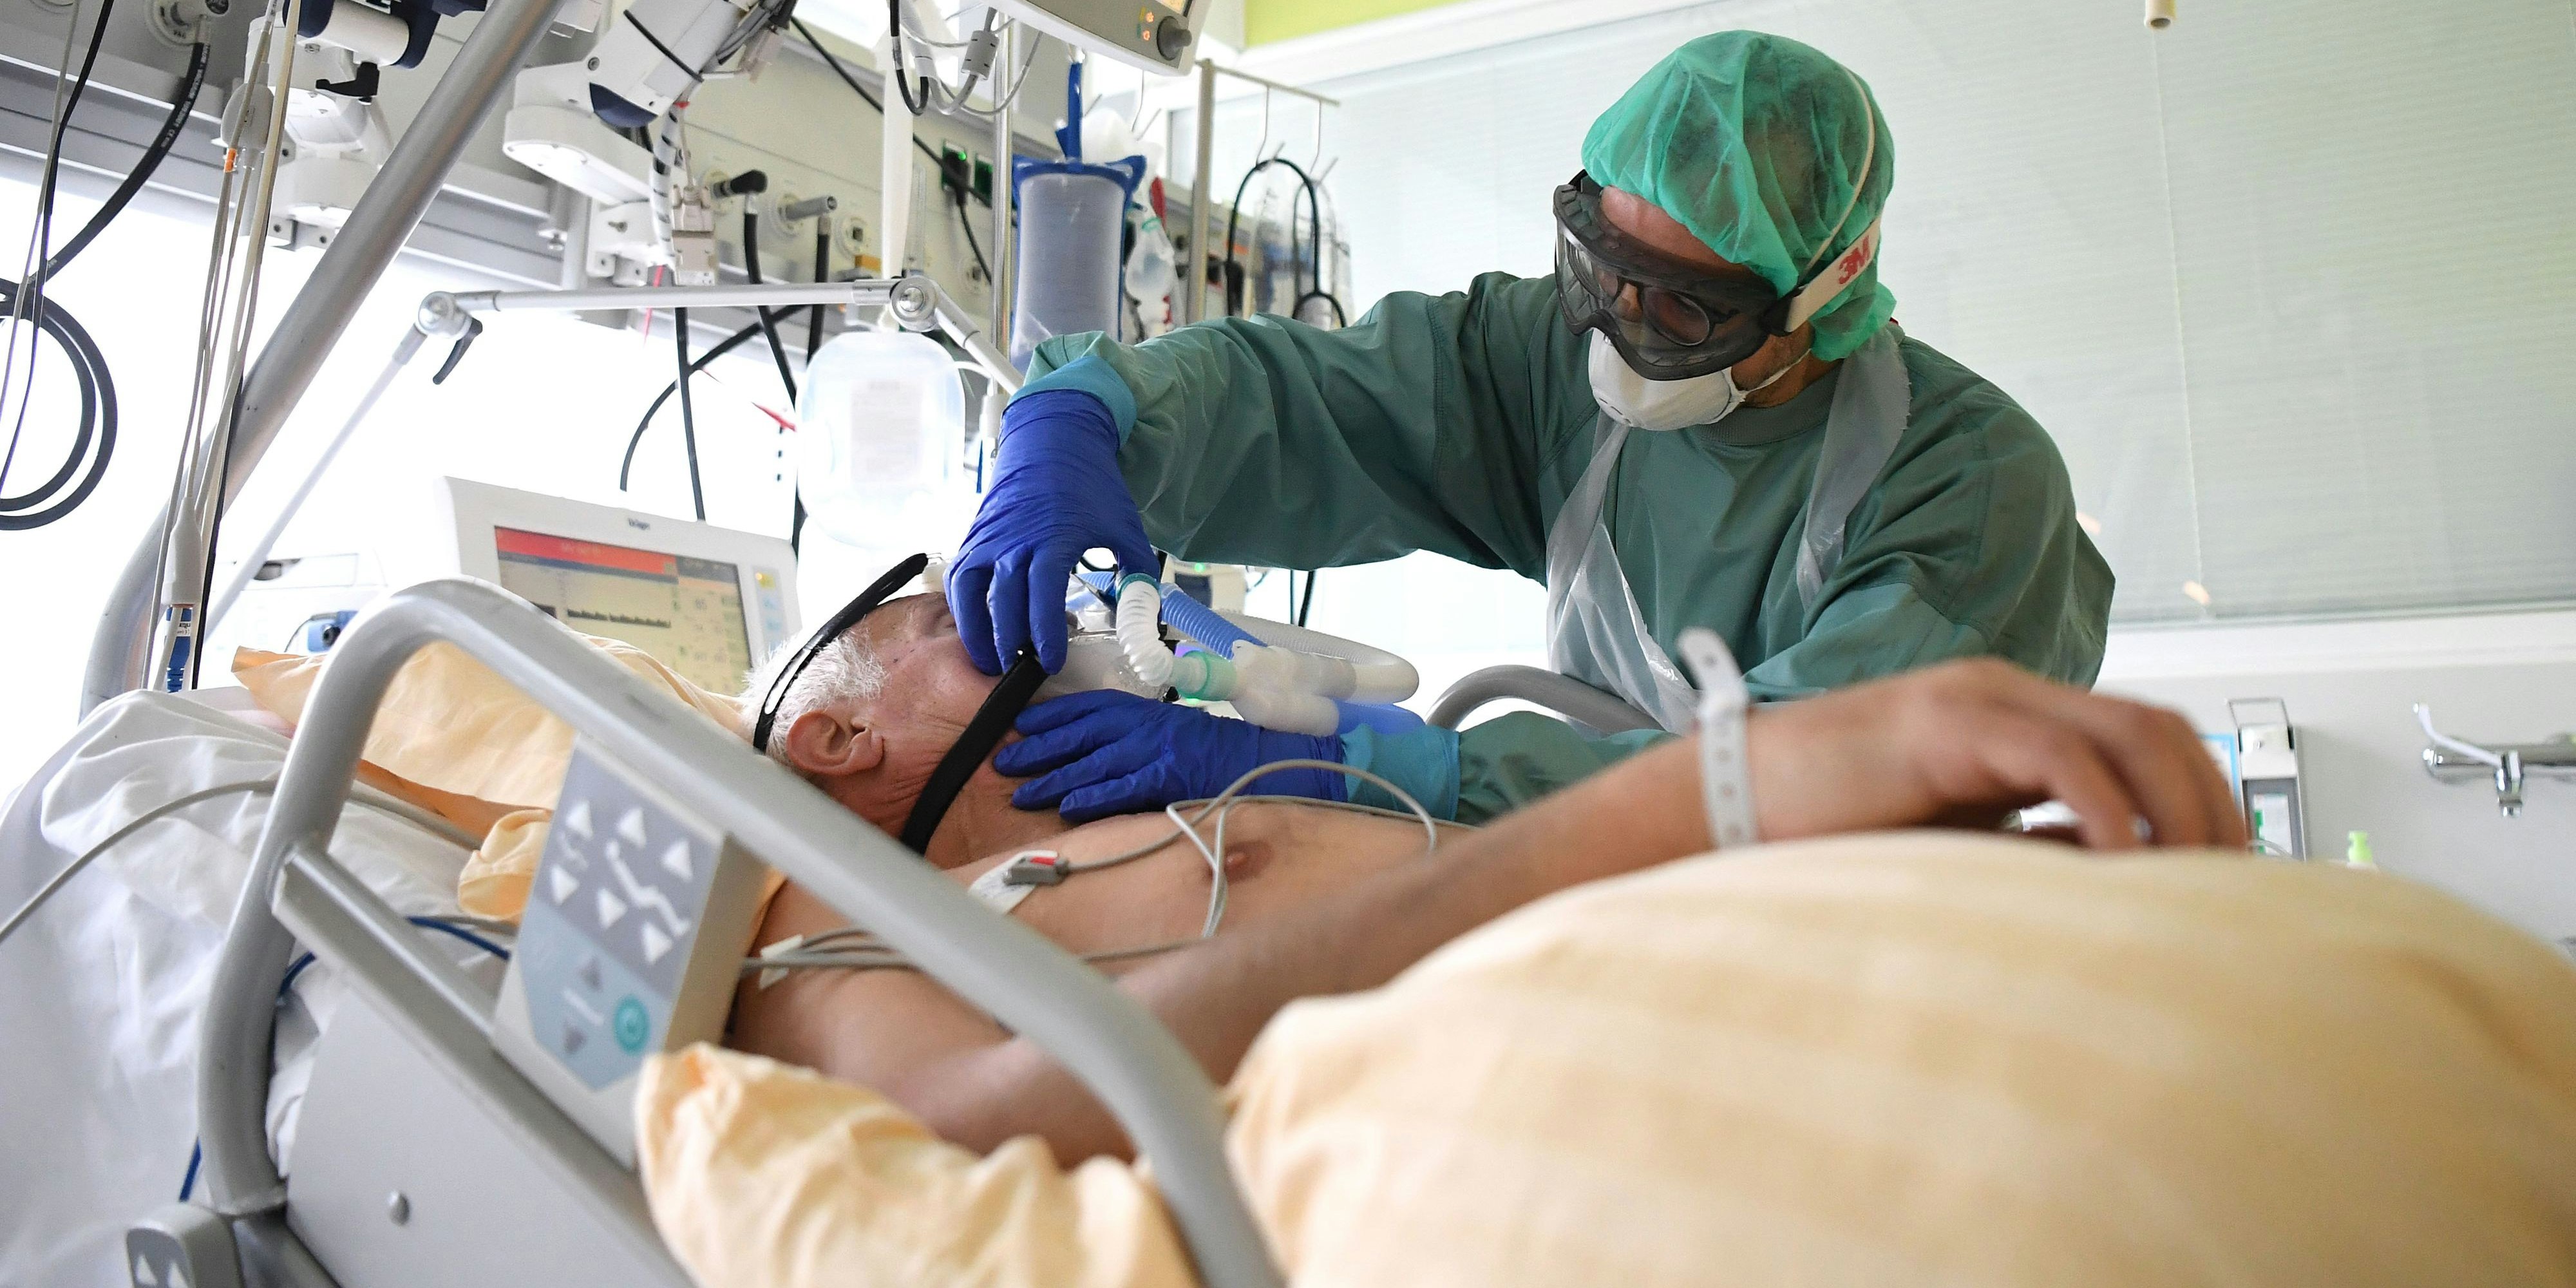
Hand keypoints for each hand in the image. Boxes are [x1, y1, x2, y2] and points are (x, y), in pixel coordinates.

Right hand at [947, 389, 1157, 674]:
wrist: (1054, 439)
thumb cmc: (1092, 485)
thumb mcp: (1125, 526)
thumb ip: (1137, 574)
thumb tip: (1146, 618)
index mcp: (1055, 539)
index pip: (1043, 596)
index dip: (1045, 634)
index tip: (1052, 662)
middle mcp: (1014, 541)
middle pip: (1004, 603)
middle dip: (1011, 644)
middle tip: (1021, 675)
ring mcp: (988, 539)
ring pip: (971, 594)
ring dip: (978, 633)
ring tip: (992, 663)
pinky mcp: (974, 537)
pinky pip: (960, 579)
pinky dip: (962, 608)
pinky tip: (976, 630)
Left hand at [995, 690, 1344, 822]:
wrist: (1262, 760)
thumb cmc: (1213, 749)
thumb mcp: (1168, 728)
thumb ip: (1131, 734)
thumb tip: (1086, 754)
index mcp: (1142, 708)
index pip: (1085, 706)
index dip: (1048, 716)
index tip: (1018, 726)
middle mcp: (1143, 725)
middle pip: (1078, 735)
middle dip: (1037, 749)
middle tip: (1002, 763)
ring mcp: (1154, 750)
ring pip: (1091, 763)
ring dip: (1052, 779)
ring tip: (1021, 794)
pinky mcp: (1168, 778)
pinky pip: (1122, 789)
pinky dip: (1093, 797)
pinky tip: (1068, 808)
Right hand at [1746, 658, 2246, 851]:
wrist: (1718, 807)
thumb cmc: (1822, 838)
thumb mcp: (1953, 847)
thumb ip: (2028, 850)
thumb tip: (2118, 891)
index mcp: (2014, 722)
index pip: (2149, 741)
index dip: (2204, 802)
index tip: (2226, 881)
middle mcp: (2008, 696)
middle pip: (2161, 728)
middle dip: (2213, 806)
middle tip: (2233, 887)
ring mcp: (1977, 700)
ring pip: (2130, 731)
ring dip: (2178, 808)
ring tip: (2189, 882)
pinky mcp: (1944, 724)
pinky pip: (2056, 753)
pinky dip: (2105, 807)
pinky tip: (2117, 862)